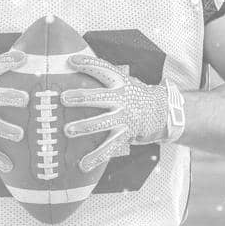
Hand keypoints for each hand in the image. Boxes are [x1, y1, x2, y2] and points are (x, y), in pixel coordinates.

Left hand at [60, 55, 177, 172]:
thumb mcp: (122, 79)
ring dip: (85, 127)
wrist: (160, 111)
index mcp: (120, 82)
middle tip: (64, 98)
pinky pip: (109, 147)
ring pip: (103, 123)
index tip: (71, 61)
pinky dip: (96, 157)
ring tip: (68, 130)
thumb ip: (102, 74)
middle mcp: (122, 99)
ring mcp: (124, 118)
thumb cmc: (131, 93)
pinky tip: (83, 165)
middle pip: (101, 97)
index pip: (104, 69)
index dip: (88, 64)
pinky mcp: (125, 134)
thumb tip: (71, 61)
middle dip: (82, 98)